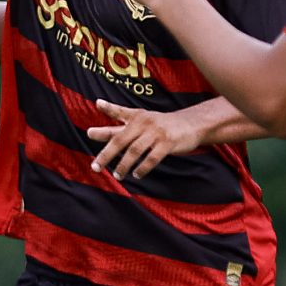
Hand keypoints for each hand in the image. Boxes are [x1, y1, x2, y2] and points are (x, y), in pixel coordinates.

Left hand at [87, 100, 203, 178]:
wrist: (193, 124)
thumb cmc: (162, 124)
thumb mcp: (142, 118)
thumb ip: (119, 119)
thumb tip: (97, 110)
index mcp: (137, 116)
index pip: (119, 113)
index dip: (107, 110)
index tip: (93, 118)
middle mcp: (144, 122)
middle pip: (120, 139)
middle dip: (106, 154)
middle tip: (95, 167)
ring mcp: (156, 132)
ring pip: (134, 151)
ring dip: (124, 165)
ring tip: (117, 175)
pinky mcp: (168, 143)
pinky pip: (152, 158)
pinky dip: (142, 168)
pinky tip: (137, 174)